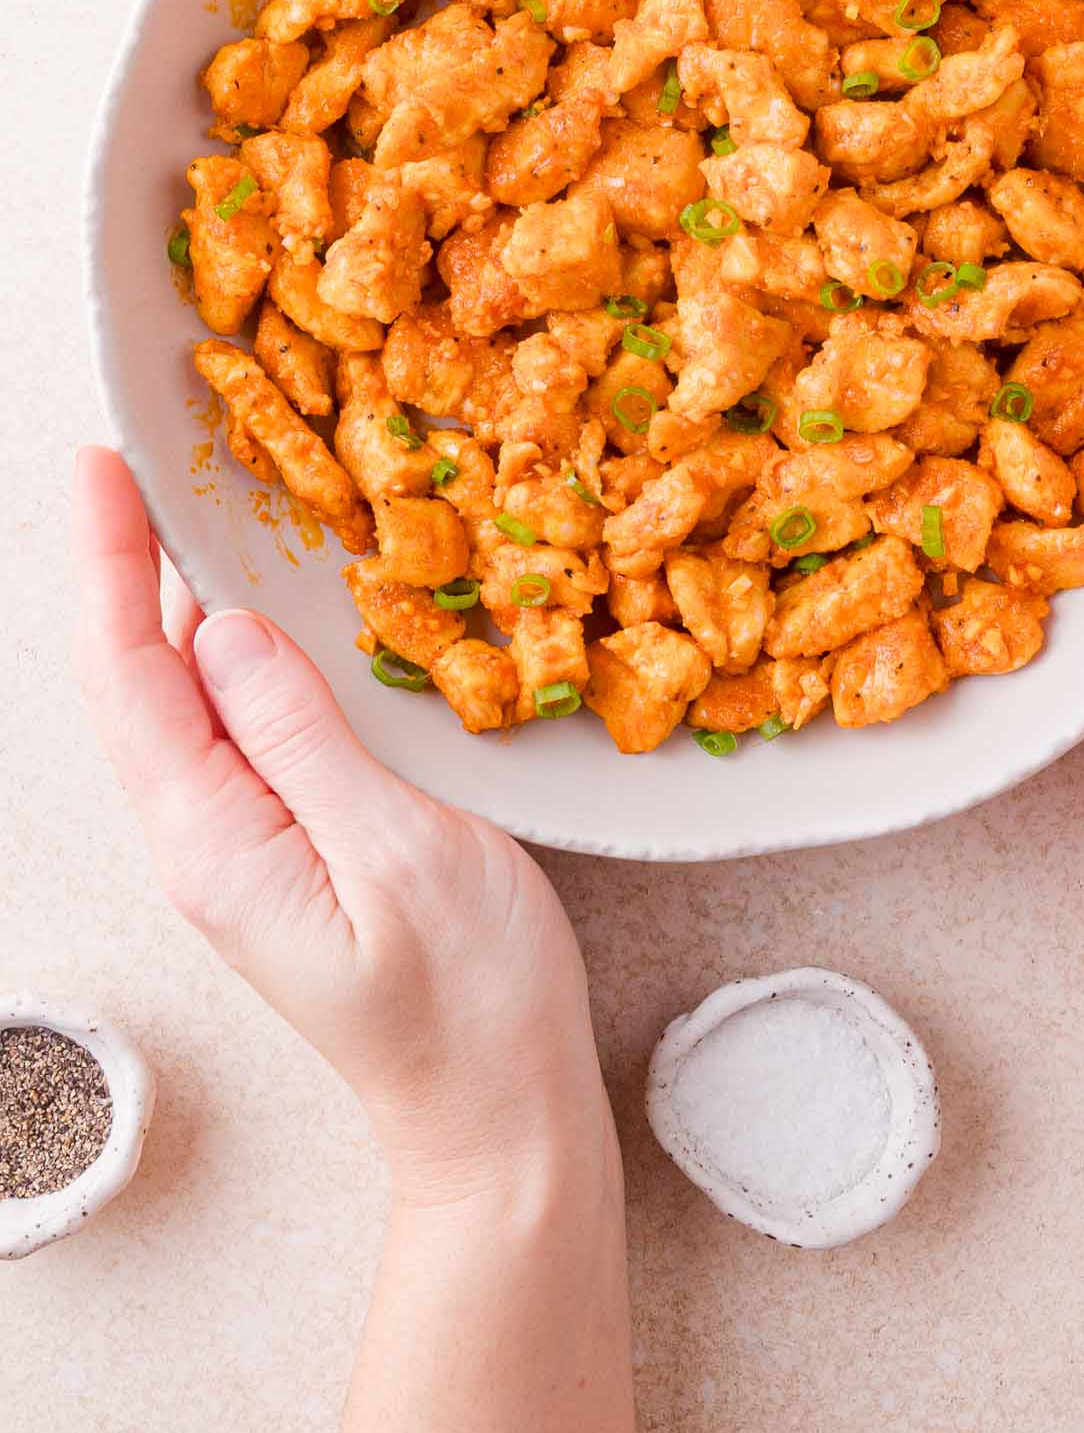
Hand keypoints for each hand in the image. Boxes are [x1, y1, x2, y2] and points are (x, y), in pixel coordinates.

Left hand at [72, 449, 610, 1205]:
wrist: (493, 1111)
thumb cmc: (468, 997)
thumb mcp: (402, 851)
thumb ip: (306, 737)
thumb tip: (230, 629)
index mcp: (215, 839)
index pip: (131, 676)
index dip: (110, 563)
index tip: (100, 468)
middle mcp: (203, 841)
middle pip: (135, 682)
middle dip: (122, 567)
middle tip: (135, 463)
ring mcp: (236, 849)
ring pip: (177, 704)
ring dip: (170, 603)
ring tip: (183, 512)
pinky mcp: (278, 851)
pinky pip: (225, 733)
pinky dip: (224, 654)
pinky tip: (252, 619)